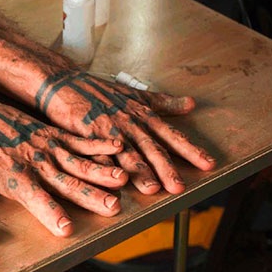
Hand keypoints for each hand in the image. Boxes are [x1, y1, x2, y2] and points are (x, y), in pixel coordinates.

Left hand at [0, 91, 128, 236]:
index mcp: (14, 176)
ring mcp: (46, 147)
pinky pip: (78, 141)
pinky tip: (118, 148)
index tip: (66, 228)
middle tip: (112, 208)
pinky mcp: (52, 134)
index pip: (34, 198)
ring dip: (102, 172)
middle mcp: (35, 162)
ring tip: (123, 181)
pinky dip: (98, 145)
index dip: (50, 212)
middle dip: (89, 196)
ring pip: (78, 162)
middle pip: (65, 182)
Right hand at [36, 70, 216, 194]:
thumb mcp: (133, 94)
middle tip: (179, 187)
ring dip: (139, 172)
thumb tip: (190, 104)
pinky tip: (110, 180)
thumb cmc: (98, 90)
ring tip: (151, 189)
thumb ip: (162, 102)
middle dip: (166, 168)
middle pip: (150, 148)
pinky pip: (96, 153)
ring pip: (125, 153)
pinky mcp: (85, 134)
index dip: (189, 150)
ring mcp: (106, 129)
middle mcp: (127, 122)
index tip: (208, 164)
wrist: (63, 82)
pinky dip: (104, 166)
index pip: (169, 135)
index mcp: (140, 114)